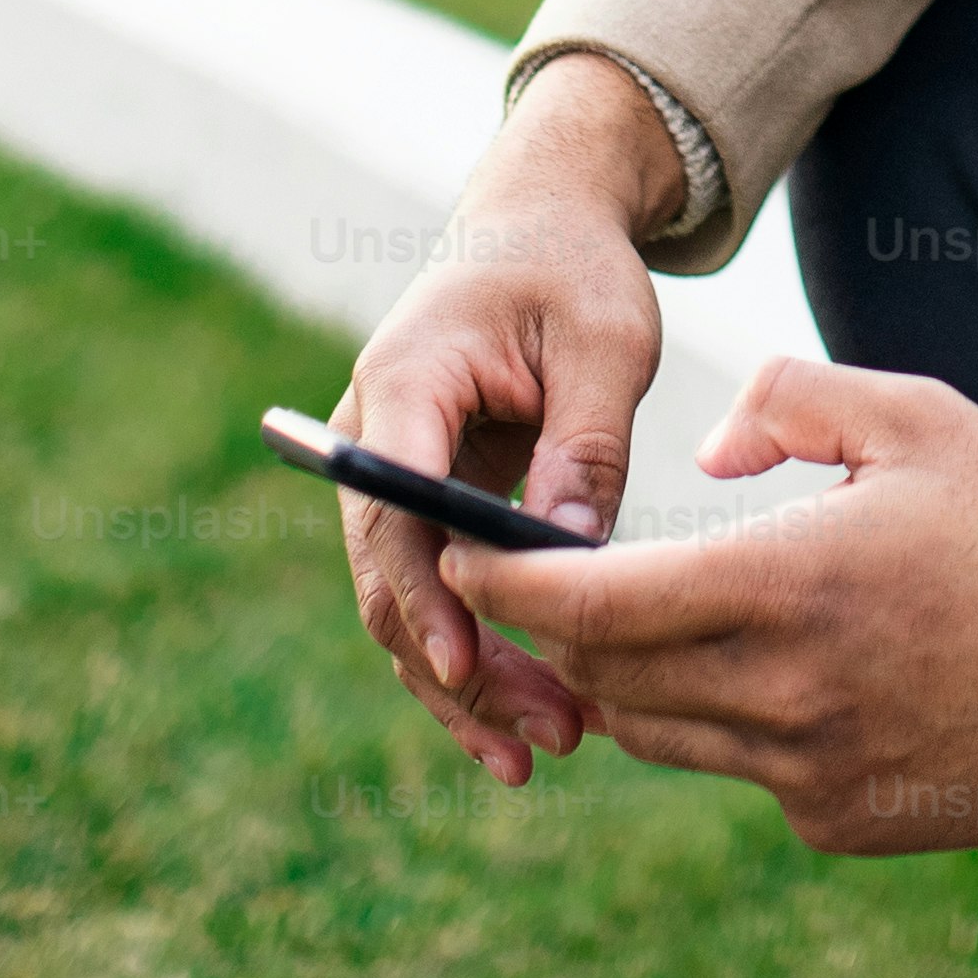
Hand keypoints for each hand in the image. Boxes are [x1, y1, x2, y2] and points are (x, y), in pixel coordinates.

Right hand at [333, 54, 678, 784]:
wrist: (538, 225)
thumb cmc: (572, 269)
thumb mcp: (603, 340)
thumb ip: (585, 443)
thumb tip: (571, 555)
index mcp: (406, 381)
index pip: (394, 503)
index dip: (427, 592)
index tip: (469, 662)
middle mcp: (373, 435)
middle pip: (391, 576)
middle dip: (457, 666)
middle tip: (542, 739)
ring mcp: (388, 475)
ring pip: (402, 604)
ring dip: (463, 682)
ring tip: (539, 753)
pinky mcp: (423, 503)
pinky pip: (432, 595)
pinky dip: (469, 657)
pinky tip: (522, 721)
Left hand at [437, 354, 977, 856]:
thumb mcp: (918, 417)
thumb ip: (790, 401)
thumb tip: (703, 450)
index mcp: (790, 585)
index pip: (595, 601)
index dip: (511, 579)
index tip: (464, 550)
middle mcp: (785, 693)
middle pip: (604, 675)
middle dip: (550, 628)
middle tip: (525, 580)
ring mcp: (810, 770)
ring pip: (657, 732)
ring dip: (625, 678)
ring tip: (632, 621)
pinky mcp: (839, 818)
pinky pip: (737, 771)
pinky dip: (722, 723)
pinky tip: (769, 671)